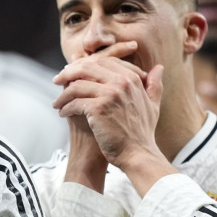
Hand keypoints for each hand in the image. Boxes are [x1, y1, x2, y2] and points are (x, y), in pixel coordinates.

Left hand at [53, 42, 163, 169]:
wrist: (138, 155)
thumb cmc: (142, 133)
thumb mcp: (153, 105)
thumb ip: (154, 85)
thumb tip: (159, 68)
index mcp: (132, 79)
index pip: (102, 62)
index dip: (84, 65)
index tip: (72, 73)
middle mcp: (121, 82)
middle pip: (87, 68)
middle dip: (68, 73)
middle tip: (57, 80)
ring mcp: (110, 94)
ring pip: (77, 85)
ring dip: (64, 94)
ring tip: (58, 102)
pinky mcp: (98, 109)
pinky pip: (75, 102)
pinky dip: (66, 107)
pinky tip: (62, 113)